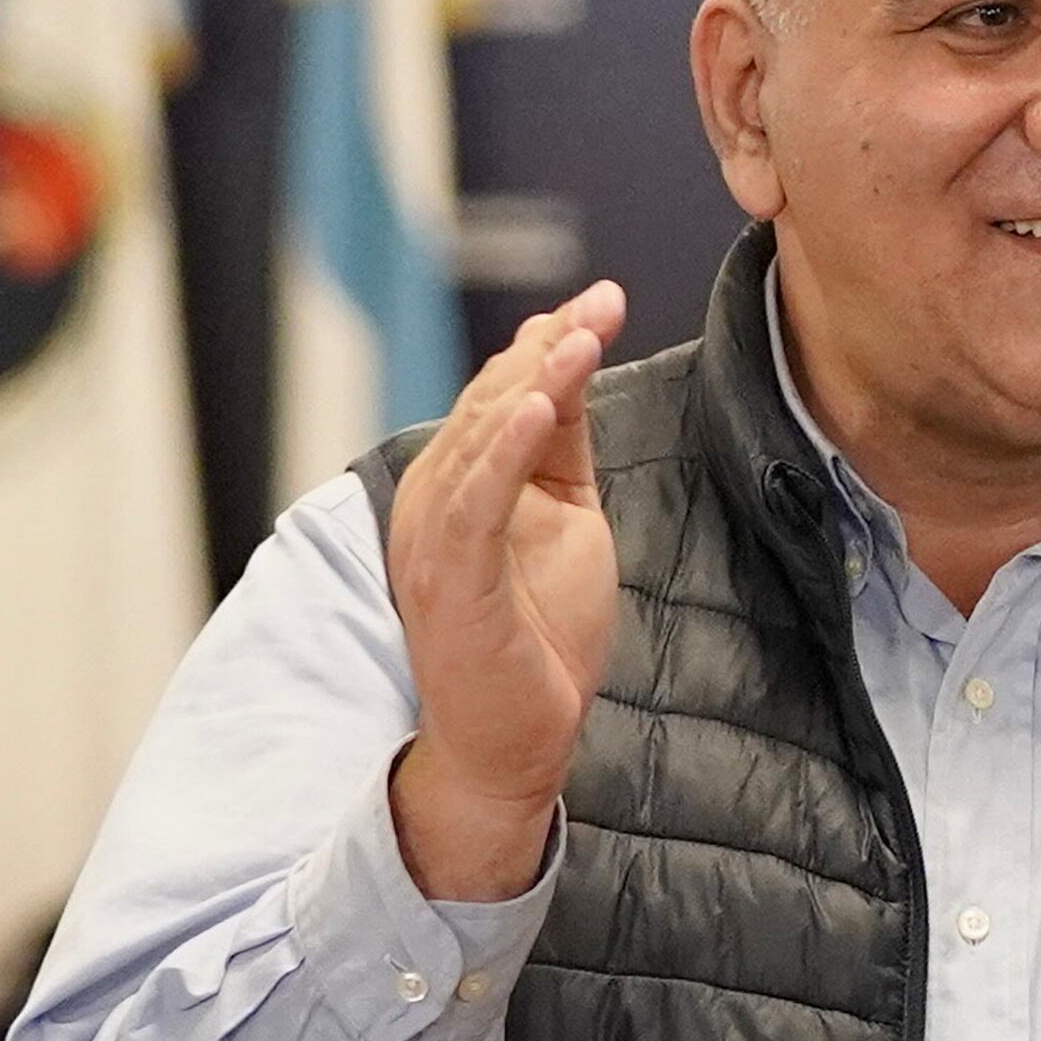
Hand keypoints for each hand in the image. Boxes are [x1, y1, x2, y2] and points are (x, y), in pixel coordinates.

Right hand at [383, 283, 625, 901]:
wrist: (516, 740)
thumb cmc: (538, 637)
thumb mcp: (566, 520)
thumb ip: (563, 450)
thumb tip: (573, 372)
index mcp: (460, 484)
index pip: (503, 397)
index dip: (551, 345)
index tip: (604, 299)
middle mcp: (436, 499)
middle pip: (491, 404)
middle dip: (549, 349)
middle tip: (603, 304)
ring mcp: (435, 537)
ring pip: (481, 439)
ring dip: (533, 383)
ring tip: (580, 337)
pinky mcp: (448, 577)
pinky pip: (474, 500)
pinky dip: (503, 450)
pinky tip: (541, 407)